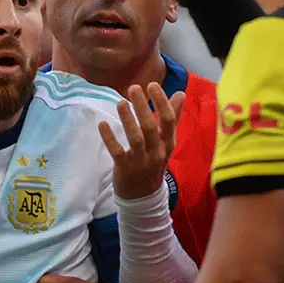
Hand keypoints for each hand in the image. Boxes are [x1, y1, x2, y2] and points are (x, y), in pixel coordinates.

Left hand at [99, 83, 184, 199]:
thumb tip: (180, 93)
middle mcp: (157, 152)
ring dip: (128, 119)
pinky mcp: (125, 168)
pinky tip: (102, 123)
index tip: (152, 85)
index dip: (161, 102)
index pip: (169, 120)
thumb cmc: (154, 162)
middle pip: (151, 127)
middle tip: (133, 87)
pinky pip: (117, 151)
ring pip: (135, 138)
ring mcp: (141, 161)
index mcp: (168, 143)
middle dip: (142, 106)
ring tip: (120, 103)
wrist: (143, 197)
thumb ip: (173, 117)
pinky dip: (109, 137)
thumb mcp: (166, 142)